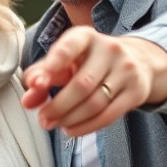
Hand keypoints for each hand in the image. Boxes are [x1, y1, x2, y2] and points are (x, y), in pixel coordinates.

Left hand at [21, 26, 166, 136]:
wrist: (139, 60)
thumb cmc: (90, 61)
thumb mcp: (66, 60)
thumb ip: (42, 75)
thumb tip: (27, 100)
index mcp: (86, 37)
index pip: (68, 47)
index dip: (52, 65)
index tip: (37, 83)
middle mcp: (109, 49)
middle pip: (81, 84)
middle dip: (58, 106)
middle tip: (43, 119)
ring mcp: (126, 70)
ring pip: (95, 103)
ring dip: (70, 119)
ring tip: (55, 124)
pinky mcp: (137, 91)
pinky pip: (109, 115)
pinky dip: (86, 127)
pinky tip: (72, 129)